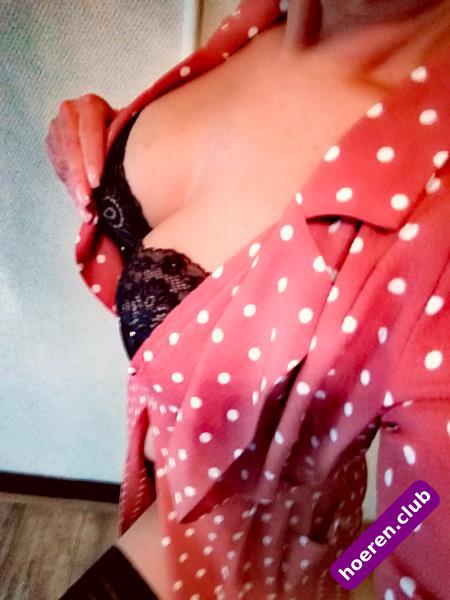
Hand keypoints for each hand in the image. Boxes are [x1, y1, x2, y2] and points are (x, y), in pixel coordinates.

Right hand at [45, 93, 118, 221]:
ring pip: (64, 163)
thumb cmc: (127, 132)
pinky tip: (84, 209)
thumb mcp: (128, 131)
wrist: (113, 131)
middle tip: (87, 202)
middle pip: (72, 149)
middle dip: (80, 179)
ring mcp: (57, 129)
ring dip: (76, 191)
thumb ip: (125, 142)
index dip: (92, 157)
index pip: (89, 132)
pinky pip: (60, 172)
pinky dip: (73, 193)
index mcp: (91, 106)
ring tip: (88, 212)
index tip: (97, 181)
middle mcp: (70, 113)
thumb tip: (134, 172)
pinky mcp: (53, 147)